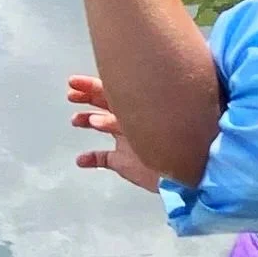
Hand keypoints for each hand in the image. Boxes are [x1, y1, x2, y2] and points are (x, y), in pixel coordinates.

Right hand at [67, 73, 167, 190]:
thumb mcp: (151, 125)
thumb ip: (124, 122)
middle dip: (86, 97)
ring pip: (102, 126)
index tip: (72, 82)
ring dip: (87, 121)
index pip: (111, 91)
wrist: (186, 174)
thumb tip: (96, 119)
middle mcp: (132, 121)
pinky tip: (80, 160)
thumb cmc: (177, 144)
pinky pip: (103, 159)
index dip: (90, 85)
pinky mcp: (124, 162)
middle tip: (71, 95)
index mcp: (139, 108)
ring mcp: (128, 141)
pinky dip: (91, 159)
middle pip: (104, 104)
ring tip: (75, 120)